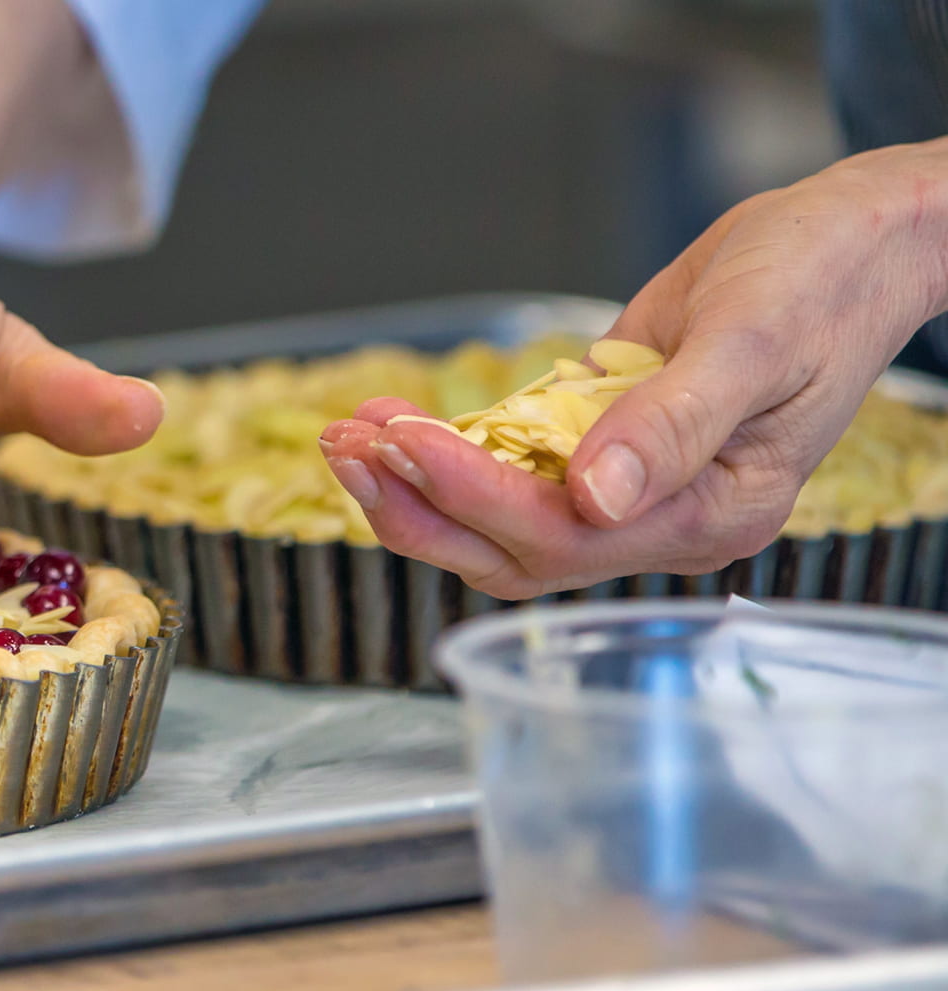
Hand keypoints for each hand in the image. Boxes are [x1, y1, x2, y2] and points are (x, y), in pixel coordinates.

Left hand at [320, 139, 947, 598]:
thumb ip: (674, 422)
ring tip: (346, 435)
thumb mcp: (754, 339)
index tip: (407, 445)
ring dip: (415, 486)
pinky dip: (446, 453)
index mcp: (714, 513)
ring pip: (498, 524)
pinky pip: (508, 474)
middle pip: (515, 551)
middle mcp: (662, 521)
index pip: (568, 536)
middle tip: (343, 448)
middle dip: (420, 506)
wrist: (845, 243)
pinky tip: (389, 420)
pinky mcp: (597, 452)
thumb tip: (595, 494)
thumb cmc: (820, 281)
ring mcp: (627, 494)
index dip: (479, 495)